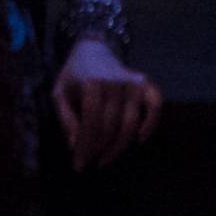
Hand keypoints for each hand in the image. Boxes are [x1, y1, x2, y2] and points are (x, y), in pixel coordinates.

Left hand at [53, 39, 162, 170]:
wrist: (93, 50)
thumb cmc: (73, 76)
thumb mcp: (59, 94)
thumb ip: (66, 119)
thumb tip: (75, 146)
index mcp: (91, 84)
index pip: (91, 123)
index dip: (85, 147)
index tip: (79, 165)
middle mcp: (115, 83)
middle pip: (110, 127)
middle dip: (99, 150)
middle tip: (90, 163)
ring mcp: (133, 83)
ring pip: (131, 123)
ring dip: (119, 146)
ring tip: (106, 158)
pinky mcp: (146, 83)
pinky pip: (155, 105)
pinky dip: (151, 123)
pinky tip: (139, 140)